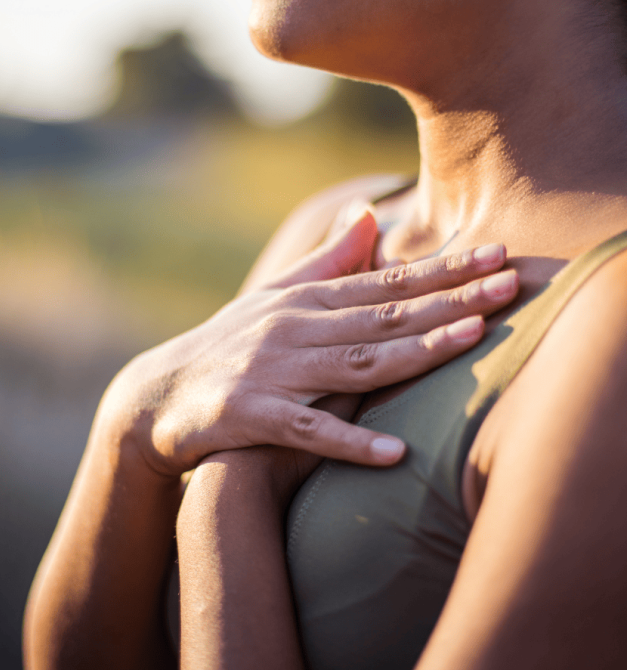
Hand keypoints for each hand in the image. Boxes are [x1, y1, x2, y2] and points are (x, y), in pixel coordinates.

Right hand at [98, 210, 517, 478]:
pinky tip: (394, 453)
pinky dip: (349, 442)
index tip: (497, 255)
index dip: (443, 270)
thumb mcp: (275, 297)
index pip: (386, 283)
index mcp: (306, 301)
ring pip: (355, 362)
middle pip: (383, 315)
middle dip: (450, 300)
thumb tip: (367, 216)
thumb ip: (326, 260)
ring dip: (414, 352)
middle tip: (510, 284)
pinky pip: (306, 430)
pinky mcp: (249, 416)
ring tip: (471, 341)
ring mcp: (272, 371)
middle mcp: (294, 328)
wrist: (158, 394)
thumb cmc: (228, 343)